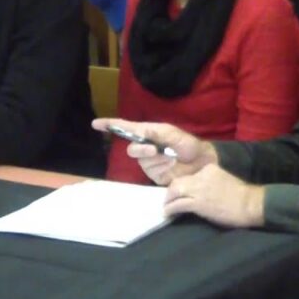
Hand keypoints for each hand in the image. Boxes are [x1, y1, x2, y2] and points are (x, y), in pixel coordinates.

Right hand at [91, 118, 216, 185]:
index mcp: (149, 132)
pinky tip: (171, 165)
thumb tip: (139, 131)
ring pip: (141, 160)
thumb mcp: (174, 134)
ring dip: (156, 158)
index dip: (110, 125)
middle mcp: (146, 147)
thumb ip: (156, 132)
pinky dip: (160, 166)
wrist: (203, 163)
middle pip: (132, 148)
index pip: (126, 128)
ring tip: (171, 158)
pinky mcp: (154, 175)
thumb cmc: (189, 145)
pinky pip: (150, 170)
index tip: (95, 124)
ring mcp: (149, 162)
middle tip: (154, 150)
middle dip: (141, 149)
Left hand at [165, 164, 264, 227]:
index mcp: (208, 169)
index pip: (188, 175)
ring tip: (166, 207)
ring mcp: (199, 189)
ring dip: (168, 201)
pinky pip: (179, 204)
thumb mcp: (222, 180)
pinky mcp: (199, 202)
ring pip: (175, 191)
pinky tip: (168, 213)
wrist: (251, 204)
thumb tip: (197, 191)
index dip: (180, 184)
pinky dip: (171, 209)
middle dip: (170, 192)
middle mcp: (201, 175)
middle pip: (178, 182)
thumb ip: (209, 182)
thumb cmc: (241, 195)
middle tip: (168, 201)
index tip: (177, 191)